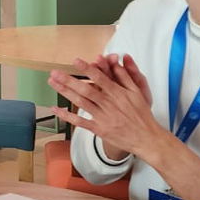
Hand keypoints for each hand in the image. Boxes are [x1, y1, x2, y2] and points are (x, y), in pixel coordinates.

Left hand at [47, 54, 167, 157]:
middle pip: (85, 90)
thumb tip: (116, 62)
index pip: (100, 78)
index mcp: (117, 93)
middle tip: (55, 72)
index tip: (75, 61)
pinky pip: (80, 122)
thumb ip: (125, 77)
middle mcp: (108, 104)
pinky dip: (67, 116)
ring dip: (65, 92)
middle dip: (68, 80)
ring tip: (53, 83)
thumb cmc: (141, 115)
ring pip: (80, 103)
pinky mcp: (99, 129)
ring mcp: (102, 117)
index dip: (87, 69)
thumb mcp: (137, 92)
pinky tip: (56, 109)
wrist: (146, 138)